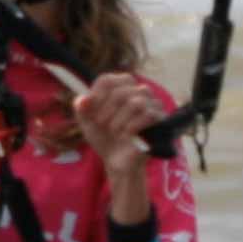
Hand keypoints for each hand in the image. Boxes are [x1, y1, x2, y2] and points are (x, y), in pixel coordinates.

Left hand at [73, 72, 164, 210]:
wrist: (118, 161)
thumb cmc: (104, 138)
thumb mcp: (87, 123)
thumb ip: (81, 109)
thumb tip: (83, 99)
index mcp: (119, 88)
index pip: (108, 80)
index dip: (97, 93)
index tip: (89, 107)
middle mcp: (138, 91)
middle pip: (121, 90)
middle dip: (107, 108)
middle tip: (100, 123)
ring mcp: (152, 104)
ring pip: (136, 102)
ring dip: (120, 119)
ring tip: (114, 131)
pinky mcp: (160, 119)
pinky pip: (148, 114)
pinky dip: (133, 126)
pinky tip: (126, 135)